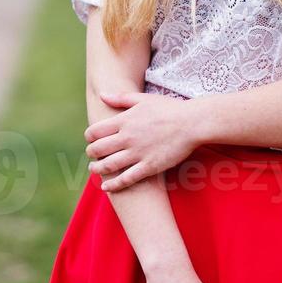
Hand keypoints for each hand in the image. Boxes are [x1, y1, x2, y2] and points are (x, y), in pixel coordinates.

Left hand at [86, 91, 200, 191]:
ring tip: (94, 170)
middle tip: (92, 155)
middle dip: (91, 153)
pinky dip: (113, 184)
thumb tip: (102, 95)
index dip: (89, 137)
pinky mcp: (149, 166)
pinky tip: (106, 187)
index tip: (91, 140)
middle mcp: (127, 137)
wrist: (192, 123)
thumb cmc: (169, 109)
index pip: (95, 132)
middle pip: (98, 149)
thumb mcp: (143, 99)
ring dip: (97, 169)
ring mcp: (138, 153)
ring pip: (108, 165)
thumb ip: (120, 98)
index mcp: (124, 120)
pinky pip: (126, 179)